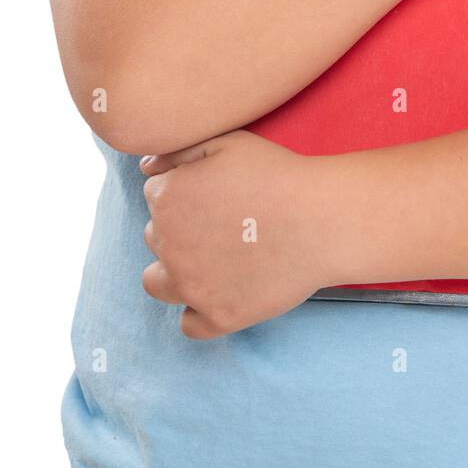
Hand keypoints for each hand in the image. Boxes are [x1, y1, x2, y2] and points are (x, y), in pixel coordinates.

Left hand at [140, 130, 337, 337]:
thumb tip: (145, 169)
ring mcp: (192, 287)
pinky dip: (199, 312)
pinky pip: (188, 325)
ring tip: (212, 260)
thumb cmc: (278, 174)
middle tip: (225, 221)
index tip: (218, 194)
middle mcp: (168, 246)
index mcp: (167, 199)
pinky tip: (221, 292)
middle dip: (182, 229)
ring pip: (157, 283)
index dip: (187, 192)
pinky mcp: (218, 317)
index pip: (157, 197)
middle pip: (157, 237)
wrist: (323, 219)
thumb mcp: (227, 141)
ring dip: (175, 271)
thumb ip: (176, 151)